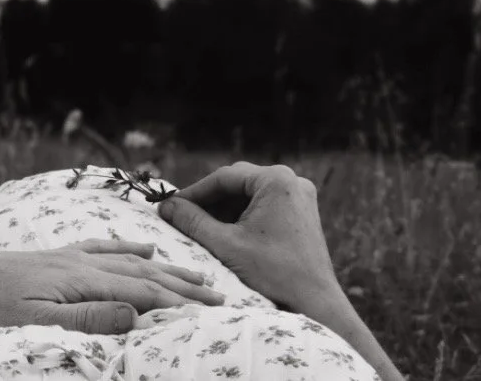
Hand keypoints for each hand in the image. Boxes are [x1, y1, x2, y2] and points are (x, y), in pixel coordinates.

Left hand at [0, 238, 225, 333]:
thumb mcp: (37, 320)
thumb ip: (87, 318)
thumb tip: (134, 313)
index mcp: (83, 280)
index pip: (143, 293)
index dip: (179, 303)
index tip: (212, 313)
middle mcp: (84, 263)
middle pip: (146, 273)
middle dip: (184, 285)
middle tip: (220, 296)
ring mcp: (73, 257)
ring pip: (132, 260)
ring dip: (167, 267)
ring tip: (198, 273)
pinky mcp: (61, 256)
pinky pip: (105, 247)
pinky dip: (130, 247)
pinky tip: (147, 246)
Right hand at [158, 162, 343, 318]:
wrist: (315, 303)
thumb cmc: (274, 273)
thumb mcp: (226, 245)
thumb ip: (193, 222)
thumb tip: (166, 206)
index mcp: (276, 179)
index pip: (224, 177)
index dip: (194, 192)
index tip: (171, 205)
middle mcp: (292, 180)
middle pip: (238, 183)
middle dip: (209, 201)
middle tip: (182, 215)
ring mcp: (300, 195)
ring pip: (251, 195)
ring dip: (225, 209)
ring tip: (199, 227)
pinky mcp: (302, 212)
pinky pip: (265, 205)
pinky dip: (244, 216)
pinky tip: (225, 233)